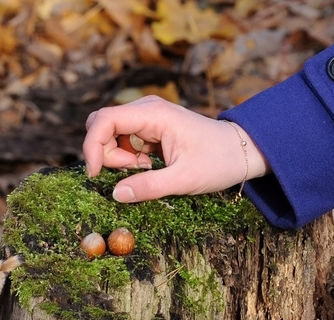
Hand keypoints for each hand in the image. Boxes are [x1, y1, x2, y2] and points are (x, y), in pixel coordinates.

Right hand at [82, 96, 268, 202]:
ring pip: (111, 135)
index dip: (92, 145)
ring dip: (118, 158)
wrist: (241, 151)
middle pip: (102, 125)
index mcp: (153, 114)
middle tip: (132, 173)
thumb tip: (116, 194)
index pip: (104, 119)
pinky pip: (124, 141)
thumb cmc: (218, 161)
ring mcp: (147, 118)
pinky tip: (149, 167)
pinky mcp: (149, 129)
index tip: (96, 173)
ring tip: (146, 170)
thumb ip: (149, 187)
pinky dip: (128, 158)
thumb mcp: (184, 179)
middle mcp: (146, 109)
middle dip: (105, 153)